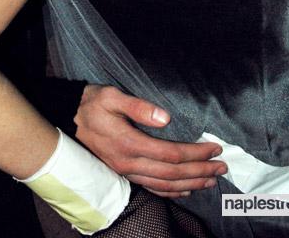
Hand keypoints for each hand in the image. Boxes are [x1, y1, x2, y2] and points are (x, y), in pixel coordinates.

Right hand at [74, 85, 226, 197]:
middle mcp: (129, 163)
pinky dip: (172, 192)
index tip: (215, 148)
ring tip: (211, 180)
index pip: (171, 154)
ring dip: (191, 184)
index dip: (195, 153)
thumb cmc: (91, 104)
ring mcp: (126, 171)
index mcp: (129, 143)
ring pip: (164, 185)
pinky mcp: (124, 173)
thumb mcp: (112, 96)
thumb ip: (138, 107)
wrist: (66, 118)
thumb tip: (165, 117)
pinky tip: (186, 190)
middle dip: (200, 171)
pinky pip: (152, 188)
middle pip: (172, 173)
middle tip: (222, 167)